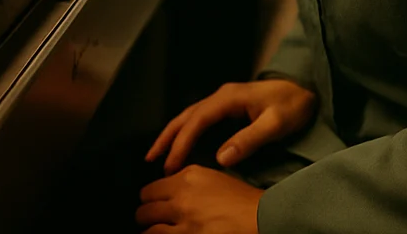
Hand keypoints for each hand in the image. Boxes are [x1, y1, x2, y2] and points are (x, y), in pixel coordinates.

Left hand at [136, 165, 263, 233]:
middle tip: (150, 221)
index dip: (150, 200)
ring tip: (153, 233)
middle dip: (145, 216)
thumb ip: (188, 182)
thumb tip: (169, 191)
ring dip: (150, 231)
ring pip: (149, 229)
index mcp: (187, 177)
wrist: (261, 217)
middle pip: (145, 209)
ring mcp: (184, 221)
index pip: (150, 189)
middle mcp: (181, 197)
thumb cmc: (244, 200)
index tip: (152, 205)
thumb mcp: (213, 179)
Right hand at [145, 79, 316, 174]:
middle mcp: (221, 96)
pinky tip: (180, 142)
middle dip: (167, 137)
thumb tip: (221, 158)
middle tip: (151, 158)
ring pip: (190, 116)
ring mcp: (223, 100)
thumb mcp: (275, 124)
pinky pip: (199, 119)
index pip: (197, 120)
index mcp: (229, 98)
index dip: (182, 142)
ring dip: (173, 133)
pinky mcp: (228, 107)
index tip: (171, 163)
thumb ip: (249, 139)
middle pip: (186, 116)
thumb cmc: (293, 106)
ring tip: (158, 153)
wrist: (307, 89)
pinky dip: (185, 130)